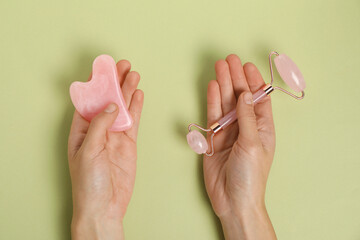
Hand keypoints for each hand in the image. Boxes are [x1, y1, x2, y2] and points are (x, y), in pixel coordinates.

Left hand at [68, 60, 143, 239]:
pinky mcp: (129, 143)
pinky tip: (138, 95)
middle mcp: (98, 130)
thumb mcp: (89, 151)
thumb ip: (99, 125)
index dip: (95, 84)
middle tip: (123, 65)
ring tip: (133, 74)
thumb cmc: (88, 183)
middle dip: (115, 83)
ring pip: (123, 108)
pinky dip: (137, 108)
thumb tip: (112, 105)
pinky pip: (134, 121)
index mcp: (80, 130)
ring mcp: (114, 136)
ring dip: (127, 91)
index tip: (103, 69)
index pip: (88, 101)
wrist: (106, 206)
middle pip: (108, 100)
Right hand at [203, 54, 276, 238]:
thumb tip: (245, 94)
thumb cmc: (250, 175)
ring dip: (223, 85)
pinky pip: (213, 115)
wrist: (232, 199)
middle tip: (229, 59)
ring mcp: (229, 130)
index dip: (253, 81)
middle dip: (236, 77)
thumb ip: (246, 118)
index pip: (258, 98)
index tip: (247, 65)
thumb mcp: (253, 144)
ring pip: (226, 102)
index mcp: (262, 127)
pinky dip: (212, 101)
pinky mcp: (214, 137)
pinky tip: (213, 87)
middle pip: (240, 96)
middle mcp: (246, 126)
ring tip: (219, 67)